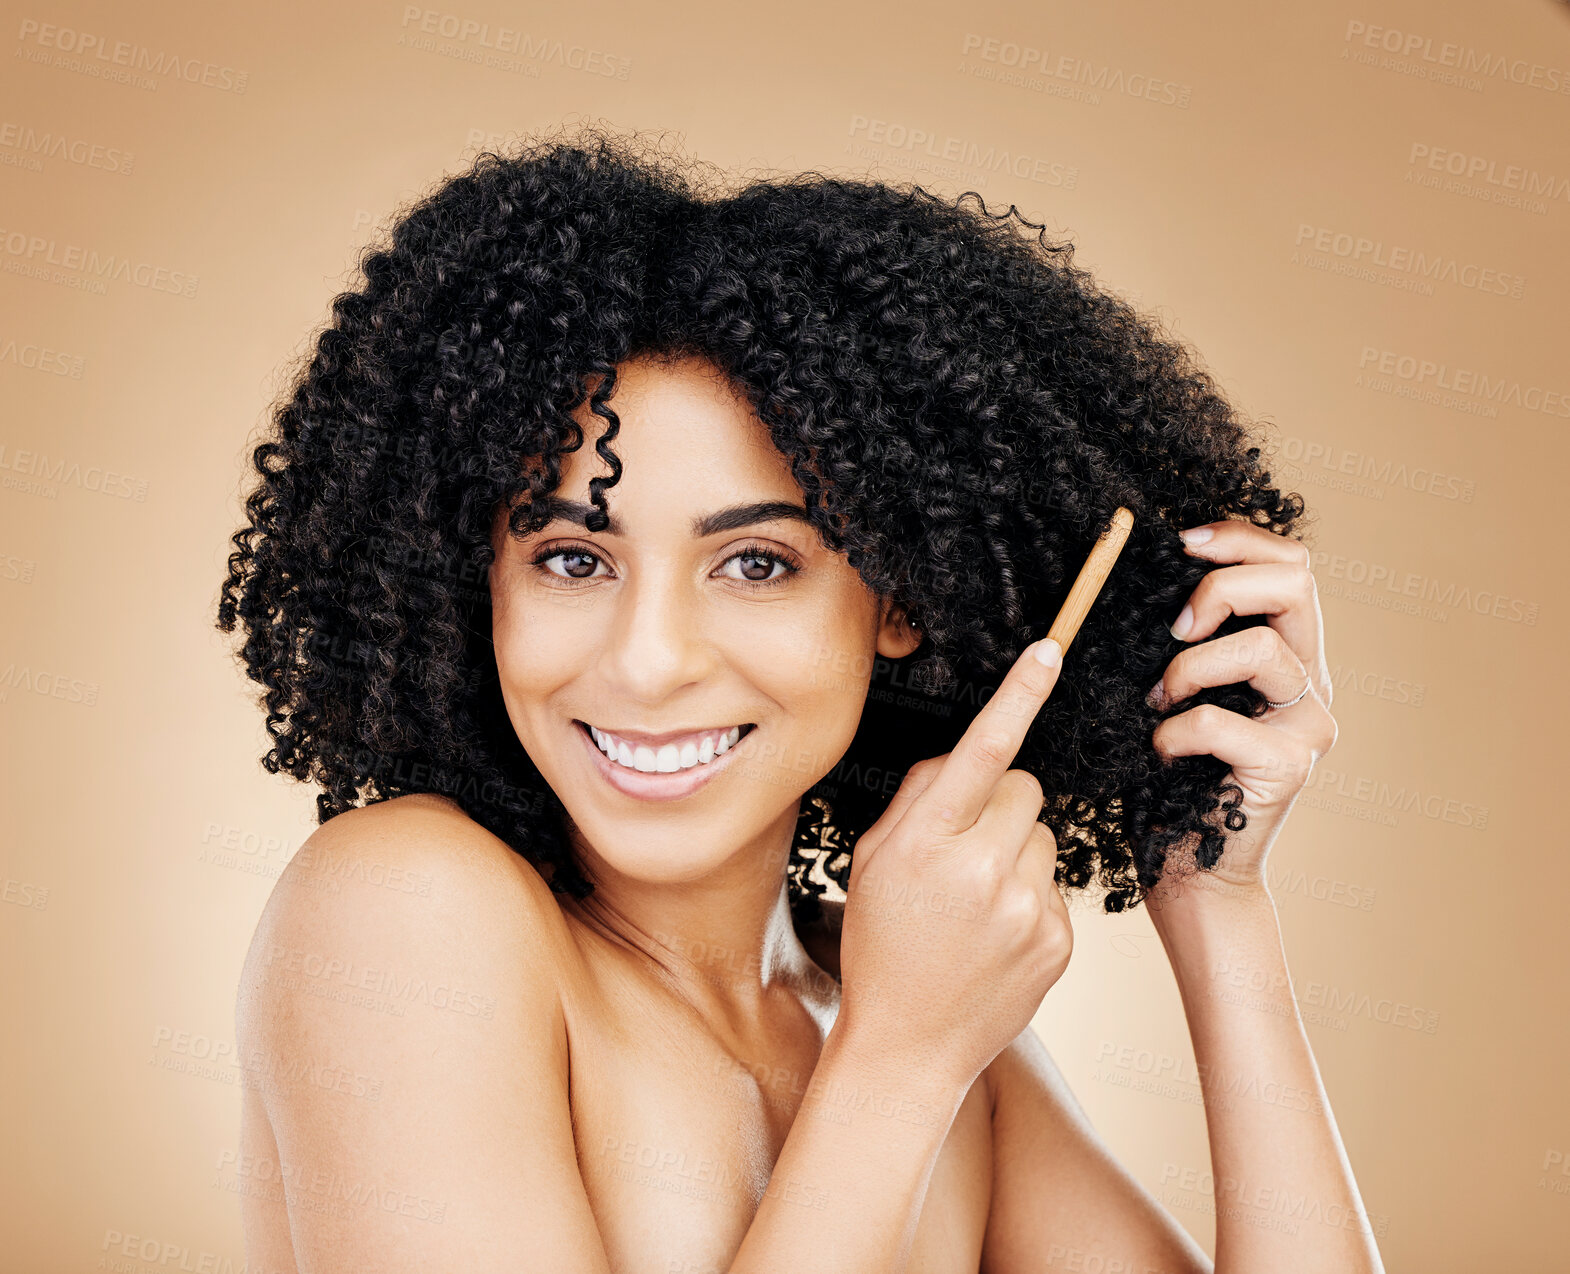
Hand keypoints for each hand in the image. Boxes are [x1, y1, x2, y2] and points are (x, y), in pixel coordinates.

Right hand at [835, 637, 1073, 1093]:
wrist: (908, 1045)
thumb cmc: (882, 945)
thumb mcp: (874, 861)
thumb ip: (918, 799)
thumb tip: (963, 757)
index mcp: (926, 842)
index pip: (982, 749)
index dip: (1018, 694)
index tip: (1048, 652)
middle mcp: (980, 869)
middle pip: (1025, 786)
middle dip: (1001, 801)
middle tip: (966, 846)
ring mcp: (1026, 908)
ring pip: (1044, 834)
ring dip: (1017, 850)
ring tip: (979, 901)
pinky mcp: (1059, 940)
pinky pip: (1055, 883)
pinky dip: (1030, 895)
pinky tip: (998, 932)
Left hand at [1145, 520, 1338, 893]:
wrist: (1189, 870)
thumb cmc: (1168, 779)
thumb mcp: (1172, 689)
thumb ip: (1181, 638)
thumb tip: (1139, 573)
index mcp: (1287, 653)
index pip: (1290, 563)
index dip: (1238, 539)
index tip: (1180, 544)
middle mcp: (1310, 682)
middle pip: (1297, 581)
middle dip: (1222, 587)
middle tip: (1174, 628)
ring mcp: (1308, 725)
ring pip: (1264, 647)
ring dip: (1190, 666)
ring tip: (1158, 699)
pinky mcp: (1288, 767)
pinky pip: (1224, 722)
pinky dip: (1177, 731)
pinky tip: (1160, 754)